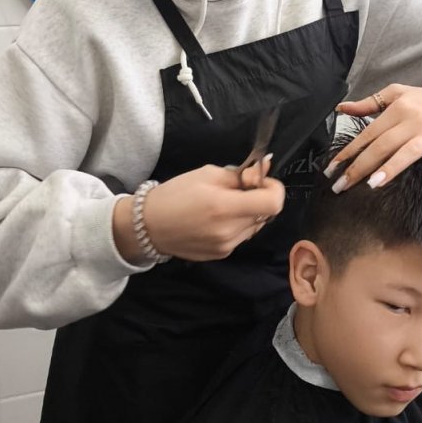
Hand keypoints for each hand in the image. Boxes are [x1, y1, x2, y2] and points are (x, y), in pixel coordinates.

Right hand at [114, 163, 284, 262]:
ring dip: (249, 212)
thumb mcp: (207, 174)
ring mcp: (227, 246)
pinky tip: (217, 219)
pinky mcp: (222, 255)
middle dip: (259, 198)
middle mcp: (229, 231)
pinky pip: (242, 236)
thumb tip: (265, 168)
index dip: (274, 188)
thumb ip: (240, 174)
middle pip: (266, 213)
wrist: (148, 226)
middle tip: (239, 188)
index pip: (273, 203)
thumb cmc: (175, 194)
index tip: (260, 180)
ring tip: (225, 204)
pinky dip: (238, 224)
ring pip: (256, 225)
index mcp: (225, 207)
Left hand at [327, 78, 421, 191]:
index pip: (368, 133)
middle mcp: (414, 120)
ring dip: (391, 168)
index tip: (331, 169)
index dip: (348, 151)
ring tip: (373, 184)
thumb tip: (341, 108)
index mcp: (398, 108)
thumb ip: (369, 103)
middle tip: (341, 186)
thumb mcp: (398, 94)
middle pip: (382, 145)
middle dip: (359, 166)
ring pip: (408, 151)